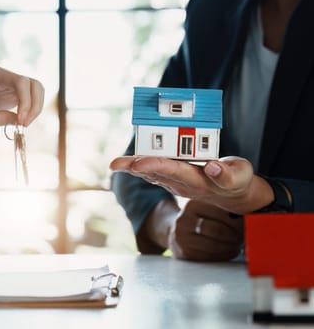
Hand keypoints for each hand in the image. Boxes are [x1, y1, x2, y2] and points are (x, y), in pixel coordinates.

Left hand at [0, 64, 44, 139]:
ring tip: (24, 124)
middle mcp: (5, 76)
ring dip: (35, 108)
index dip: (25, 100)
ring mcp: (9, 85)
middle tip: (26, 124)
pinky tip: (21, 123)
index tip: (21, 120)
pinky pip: (28, 101)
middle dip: (35, 104)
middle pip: (33, 85)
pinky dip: (30, 112)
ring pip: (35, 92)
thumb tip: (19, 123)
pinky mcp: (11, 95)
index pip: (21, 82)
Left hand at [110, 156, 272, 213]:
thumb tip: (212, 168)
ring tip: (116, 164)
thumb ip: (228, 174)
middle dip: (136, 167)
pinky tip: (127, 164)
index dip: (156, 165)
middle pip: (156, 173)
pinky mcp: (175, 178)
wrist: (235, 194)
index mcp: (198, 180)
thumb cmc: (238, 181)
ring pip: (152, 174)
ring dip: (133, 168)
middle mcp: (183, 183)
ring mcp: (177, 183)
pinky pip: (155, 172)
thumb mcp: (241, 177)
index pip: (175, 170)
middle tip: (116, 164)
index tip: (139, 162)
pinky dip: (141, 166)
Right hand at [167, 200, 243, 260]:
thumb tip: (250, 219)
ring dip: (232, 247)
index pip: (221, 213)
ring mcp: (181, 237)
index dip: (238, 221)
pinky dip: (224, 255)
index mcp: (192, 204)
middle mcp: (184, 220)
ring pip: (214, 245)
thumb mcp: (205, 208)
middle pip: (218, 230)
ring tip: (239, 245)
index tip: (249, 225)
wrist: (173, 231)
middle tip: (245, 238)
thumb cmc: (198, 220)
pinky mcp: (183, 252)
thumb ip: (223, 211)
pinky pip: (209, 256)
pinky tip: (230, 251)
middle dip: (236, 236)